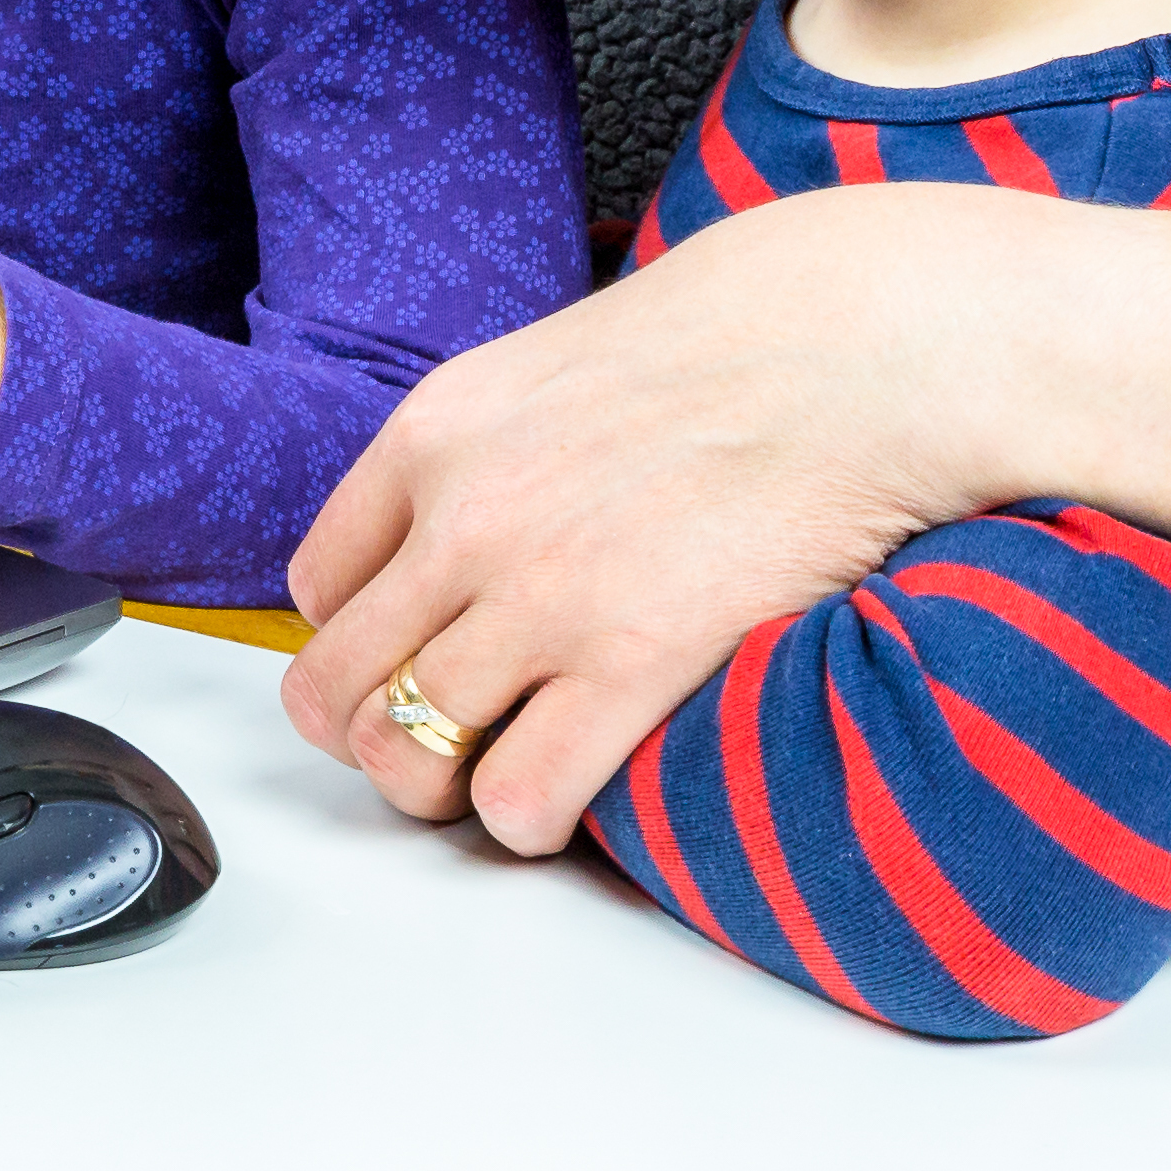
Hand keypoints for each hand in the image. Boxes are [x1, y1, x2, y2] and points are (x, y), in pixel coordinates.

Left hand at [277, 188, 1013, 853]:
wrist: (852, 352)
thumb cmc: (718, 358)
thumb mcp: (539, 375)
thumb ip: (470, 459)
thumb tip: (435, 545)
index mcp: (431, 440)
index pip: (319, 592)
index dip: (359, 646)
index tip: (412, 661)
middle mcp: (462, 521)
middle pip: (336, 690)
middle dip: (377, 733)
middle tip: (446, 742)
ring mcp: (541, 597)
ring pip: (406, 756)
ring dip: (444, 787)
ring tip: (504, 770)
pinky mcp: (631, 663)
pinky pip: (517, 798)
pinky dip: (526, 817)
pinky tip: (570, 790)